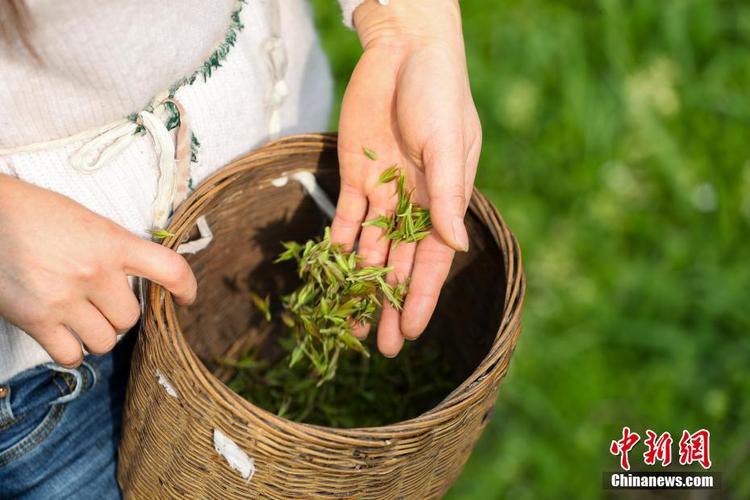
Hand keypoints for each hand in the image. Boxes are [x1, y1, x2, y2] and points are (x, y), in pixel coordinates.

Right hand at [0, 174, 196, 366]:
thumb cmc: (37, 214)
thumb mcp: (89, 222)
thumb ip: (118, 249)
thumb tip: (145, 276)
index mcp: (113, 242)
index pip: (170, 269)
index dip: (187, 288)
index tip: (187, 298)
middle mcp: (95, 273)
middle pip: (131, 318)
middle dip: (120, 315)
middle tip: (102, 302)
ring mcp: (65, 298)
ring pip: (106, 341)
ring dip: (98, 334)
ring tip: (81, 317)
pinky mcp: (36, 319)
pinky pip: (72, 356)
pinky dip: (72, 351)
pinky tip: (65, 335)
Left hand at [331, 0, 480, 355]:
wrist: (403, 52)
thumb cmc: (439, 96)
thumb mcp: (447, 147)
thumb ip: (447, 198)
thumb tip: (454, 247)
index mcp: (444, 202)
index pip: (432, 262)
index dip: (422, 298)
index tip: (411, 333)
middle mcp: (414, 205)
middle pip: (399, 266)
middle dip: (390, 305)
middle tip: (380, 347)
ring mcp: (383, 193)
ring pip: (370, 251)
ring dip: (361, 285)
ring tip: (349, 322)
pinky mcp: (355, 177)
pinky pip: (346, 220)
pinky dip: (339, 247)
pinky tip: (331, 275)